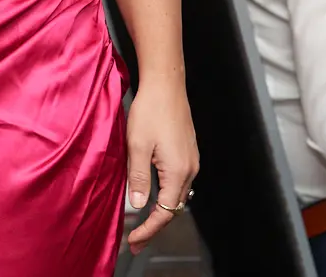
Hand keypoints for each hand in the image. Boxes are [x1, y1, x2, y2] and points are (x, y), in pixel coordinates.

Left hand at [124, 81, 198, 252]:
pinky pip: (177, 182)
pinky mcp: (187, 153)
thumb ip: (137, 177)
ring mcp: (191, 161)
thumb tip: (137, 205)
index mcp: (177, 171)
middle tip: (136, 239)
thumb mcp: (136, 144)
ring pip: (177, 195)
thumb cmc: (151, 110)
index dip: (149, 229)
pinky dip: (165, 194)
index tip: (134, 240)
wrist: (166, 85)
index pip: (165, 212)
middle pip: (174, 208)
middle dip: (154, 226)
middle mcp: (189, 169)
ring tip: (141, 222)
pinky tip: (152, 194)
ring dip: (160, 210)